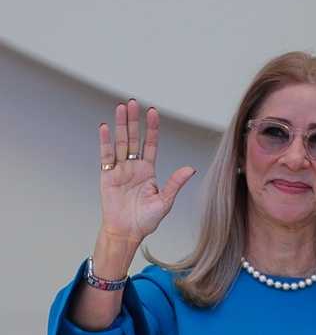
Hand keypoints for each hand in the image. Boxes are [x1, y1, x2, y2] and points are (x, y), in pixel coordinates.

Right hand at [98, 99, 194, 243]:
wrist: (127, 232)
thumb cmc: (147, 219)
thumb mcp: (165, 201)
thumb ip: (175, 183)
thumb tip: (191, 168)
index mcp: (148, 170)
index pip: (150, 143)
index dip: (151, 128)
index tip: (152, 112)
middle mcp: (134, 166)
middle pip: (133, 138)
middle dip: (133, 120)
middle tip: (132, 102)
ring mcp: (120, 170)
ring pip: (120, 143)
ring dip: (119, 125)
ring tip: (120, 107)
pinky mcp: (107, 176)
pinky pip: (106, 156)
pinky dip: (105, 142)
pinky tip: (104, 127)